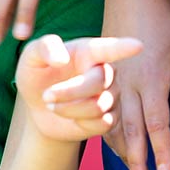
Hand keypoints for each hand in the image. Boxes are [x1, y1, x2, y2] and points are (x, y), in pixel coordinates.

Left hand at [16, 35, 142, 141]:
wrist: (38, 107)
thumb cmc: (38, 73)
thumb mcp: (32, 56)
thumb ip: (45, 48)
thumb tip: (62, 59)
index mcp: (89, 51)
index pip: (108, 48)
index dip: (123, 48)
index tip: (138, 46)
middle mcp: (105, 71)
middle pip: (99, 81)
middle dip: (70, 91)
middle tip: (46, 96)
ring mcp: (110, 96)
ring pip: (99, 105)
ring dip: (69, 107)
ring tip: (50, 104)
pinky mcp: (109, 119)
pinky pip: (102, 123)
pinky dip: (78, 121)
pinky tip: (67, 114)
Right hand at [102, 0, 169, 169]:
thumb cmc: (165, 22)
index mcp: (152, 80)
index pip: (157, 125)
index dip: (162, 151)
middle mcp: (128, 85)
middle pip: (131, 132)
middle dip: (137, 162)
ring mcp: (112, 81)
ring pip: (113, 124)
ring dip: (121, 151)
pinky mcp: (103, 75)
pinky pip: (102, 109)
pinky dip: (107, 130)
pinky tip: (112, 145)